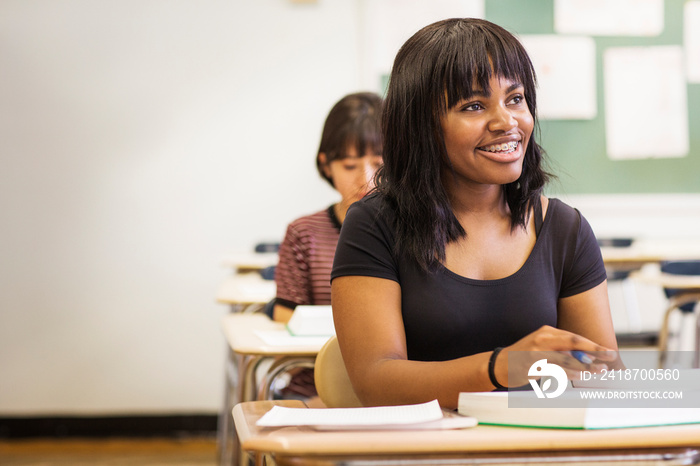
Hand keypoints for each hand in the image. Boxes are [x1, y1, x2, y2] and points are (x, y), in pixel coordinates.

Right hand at [494, 325, 617, 387]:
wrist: (500, 364)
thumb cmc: (525, 357)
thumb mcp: (543, 347)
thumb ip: (562, 350)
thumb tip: (588, 358)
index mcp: (547, 332)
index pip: (575, 337)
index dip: (594, 344)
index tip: (609, 351)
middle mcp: (542, 338)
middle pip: (573, 342)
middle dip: (594, 350)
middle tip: (610, 357)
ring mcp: (536, 350)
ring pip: (566, 356)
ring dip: (585, 364)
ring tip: (599, 370)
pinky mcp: (532, 363)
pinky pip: (555, 368)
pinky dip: (569, 371)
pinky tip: (580, 375)